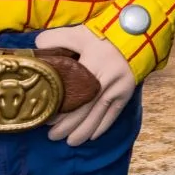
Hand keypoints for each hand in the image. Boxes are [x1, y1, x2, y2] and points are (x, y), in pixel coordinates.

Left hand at [34, 24, 135, 146]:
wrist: (136, 36)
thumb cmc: (105, 35)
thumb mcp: (80, 33)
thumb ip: (57, 38)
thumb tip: (37, 48)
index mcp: (91, 66)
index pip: (72, 95)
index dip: (59, 110)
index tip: (46, 118)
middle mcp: (105, 81)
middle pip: (84, 110)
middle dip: (67, 127)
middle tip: (52, 136)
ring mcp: (118, 89)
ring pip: (98, 116)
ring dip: (83, 132)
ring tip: (70, 142)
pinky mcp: (126, 93)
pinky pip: (113, 115)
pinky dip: (102, 127)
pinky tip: (92, 136)